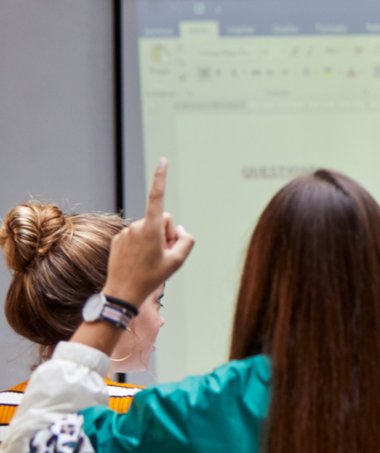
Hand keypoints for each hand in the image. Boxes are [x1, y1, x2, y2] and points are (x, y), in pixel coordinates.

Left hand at [104, 159, 194, 306]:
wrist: (123, 291)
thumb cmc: (152, 277)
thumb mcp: (178, 261)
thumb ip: (186, 240)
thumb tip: (180, 230)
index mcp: (151, 228)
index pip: (157, 197)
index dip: (160, 178)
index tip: (163, 161)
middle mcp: (137, 226)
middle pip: (163, 219)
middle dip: (168, 232)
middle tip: (165, 254)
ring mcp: (126, 232)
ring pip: (150, 228)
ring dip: (156, 240)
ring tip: (151, 260)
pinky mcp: (119, 238)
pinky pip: (138, 235)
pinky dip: (143, 244)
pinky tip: (139, 260)